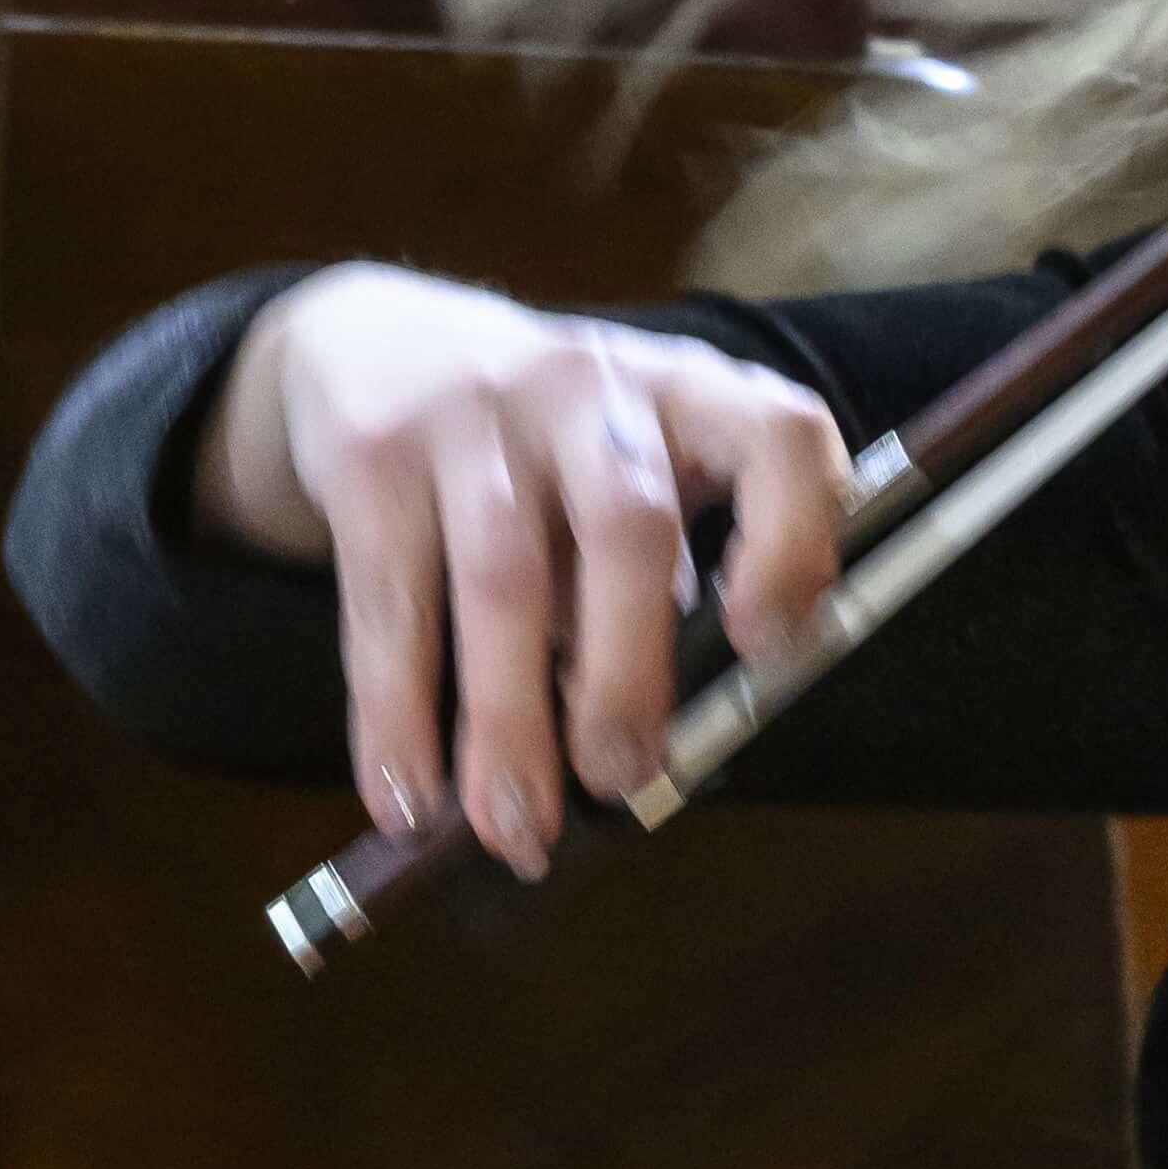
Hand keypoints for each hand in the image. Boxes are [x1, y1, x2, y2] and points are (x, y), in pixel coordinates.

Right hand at [195, 264, 853, 877]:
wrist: (381, 340)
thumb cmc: (546, 448)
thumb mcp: (629, 471)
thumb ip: (662, 580)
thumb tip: (654, 746)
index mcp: (692, 392)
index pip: (781, 436)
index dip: (792, 541)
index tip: (764, 649)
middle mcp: (595, 387)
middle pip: (629, 526)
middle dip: (628, 674)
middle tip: (620, 781)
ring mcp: (480, 411)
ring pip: (503, 581)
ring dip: (509, 724)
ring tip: (515, 829)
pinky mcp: (376, 453)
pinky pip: (389, 604)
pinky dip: (397, 716)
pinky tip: (407, 797)